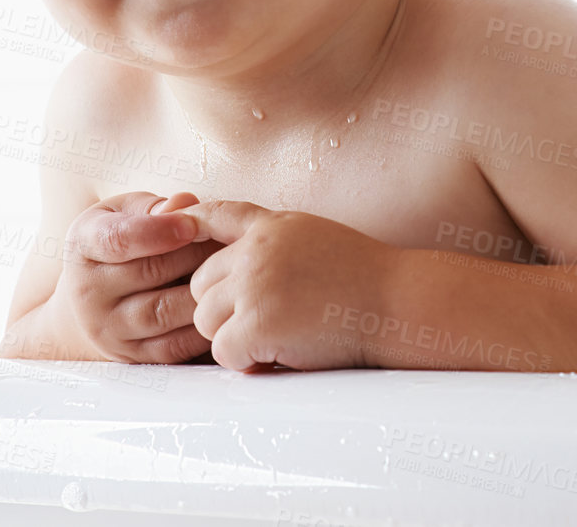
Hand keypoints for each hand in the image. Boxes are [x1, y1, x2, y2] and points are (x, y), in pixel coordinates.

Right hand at [45, 190, 227, 363]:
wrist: (93, 298)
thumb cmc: (121, 242)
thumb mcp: (126, 213)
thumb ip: (155, 207)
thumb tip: (184, 204)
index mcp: (84, 245)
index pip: (117, 239)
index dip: (158, 231)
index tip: (192, 224)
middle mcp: (87, 291)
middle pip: (150, 273)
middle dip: (196, 255)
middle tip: (229, 242)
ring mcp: (106, 329)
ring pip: (164, 312)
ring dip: (203, 291)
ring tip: (229, 272)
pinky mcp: (130, 356)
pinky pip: (174, 346)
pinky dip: (203, 327)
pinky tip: (221, 305)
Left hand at [172, 199, 396, 372]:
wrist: (397, 304)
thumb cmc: (365, 278)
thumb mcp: (315, 236)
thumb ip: (272, 239)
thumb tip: (232, 257)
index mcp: (271, 225)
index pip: (216, 215)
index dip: (191, 225)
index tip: (179, 231)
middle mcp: (256, 251)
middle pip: (201, 284)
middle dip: (223, 307)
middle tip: (263, 322)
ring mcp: (254, 286)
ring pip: (205, 321)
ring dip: (233, 336)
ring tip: (275, 337)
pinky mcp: (257, 324)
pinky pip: (223, 352)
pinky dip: (246, 362)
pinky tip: (279, 354)